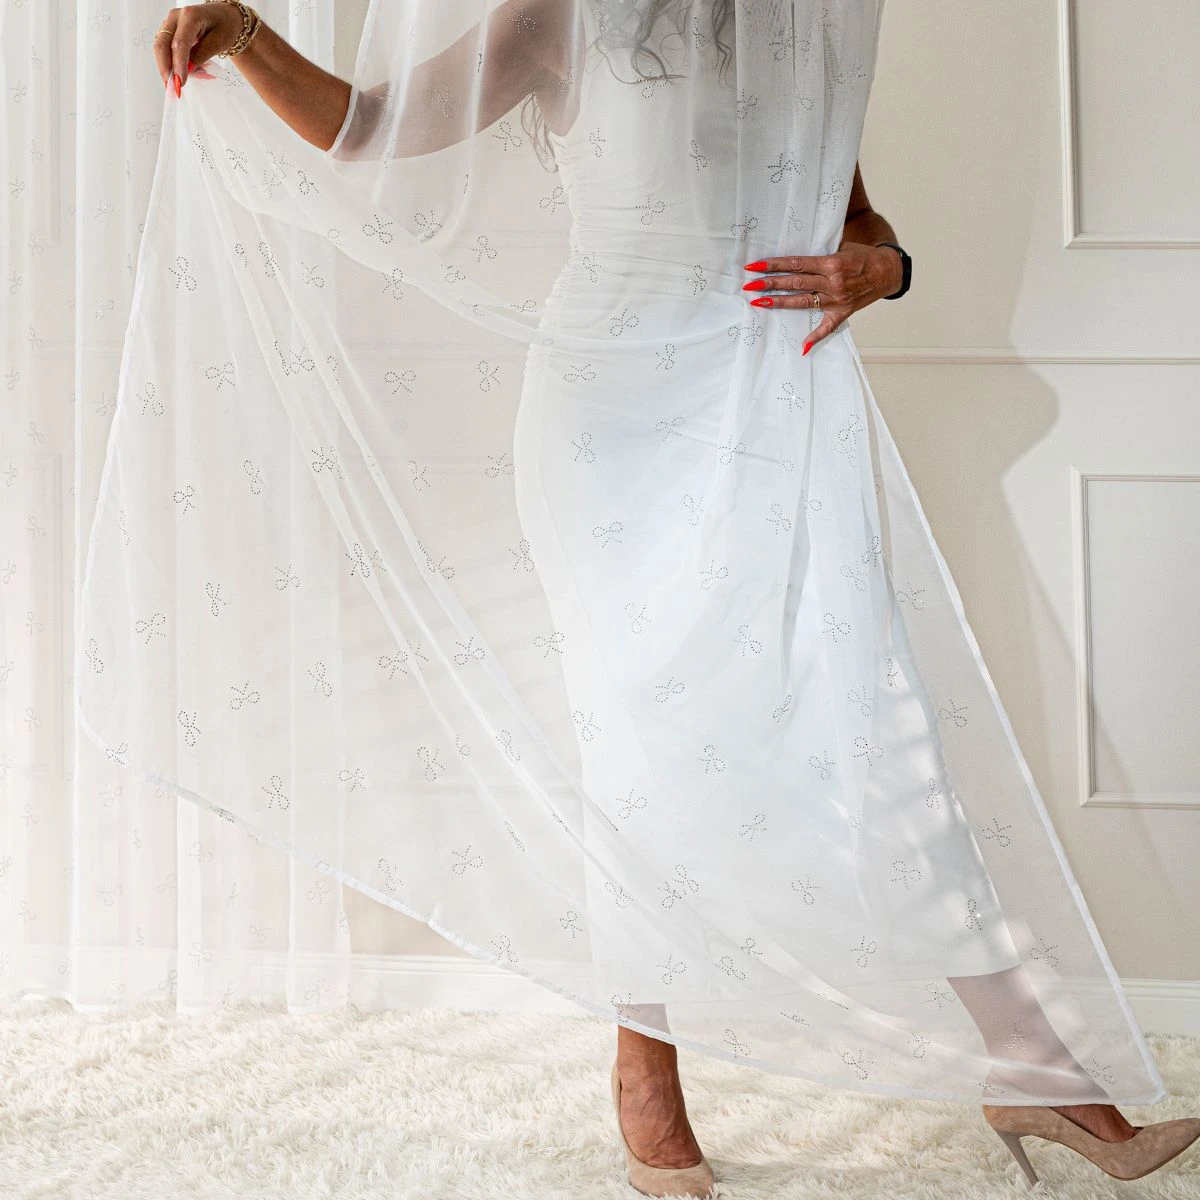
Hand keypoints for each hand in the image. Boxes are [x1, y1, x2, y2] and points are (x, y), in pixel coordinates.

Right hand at [153, 4, 242, 93]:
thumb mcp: (219, 42)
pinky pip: (165, 49)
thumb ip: (202, 55)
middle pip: (162, 44)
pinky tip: (182, 74)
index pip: (179, 43)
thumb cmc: (225, 26)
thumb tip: (187, 71)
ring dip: (167, 68)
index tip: (180, 82)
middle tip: (171, 88)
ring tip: (178, 84)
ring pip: (160, 48)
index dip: (178, 64)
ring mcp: (170, 23)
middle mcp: (175, 17)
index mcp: (190, 15)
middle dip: (165, 68)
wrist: (225, 17)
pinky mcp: (169, 31)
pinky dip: (172, 64)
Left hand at [742, 242, 903, 353]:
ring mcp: (836, 299)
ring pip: (803, 301)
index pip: (796, 264)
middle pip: (795, 283)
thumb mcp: (843, 247)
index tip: (755, 266)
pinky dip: (816, 338)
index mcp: (831, 263)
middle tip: (749, 284)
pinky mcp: (843, 312)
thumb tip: (797, 257)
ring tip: (760, 302)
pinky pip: (827, 328)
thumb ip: (821, 252)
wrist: (887, 271)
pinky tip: (803, 347)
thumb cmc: (862, 256)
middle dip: (770, 283)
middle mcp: (832, 282)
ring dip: (780, 302)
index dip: (774, 265)